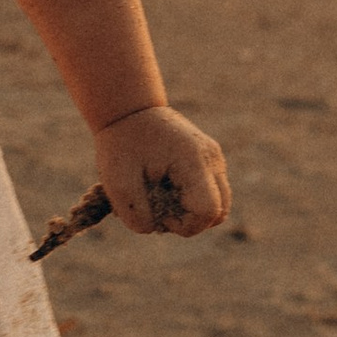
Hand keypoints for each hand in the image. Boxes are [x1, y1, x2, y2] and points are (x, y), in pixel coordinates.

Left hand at [93, 102, 228, 237]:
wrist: (128, 109)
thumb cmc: (121, 143)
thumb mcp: (117, 182)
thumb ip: (137, 215)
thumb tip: (156, 228)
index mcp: (194, 161)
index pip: (207, 212)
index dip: (183, 224)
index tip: (156, 209)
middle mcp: (212, 159)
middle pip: (218, 213)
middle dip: (187, 220)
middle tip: (157, 203)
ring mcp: (214, 159)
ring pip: (217, 206)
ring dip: (189, 211)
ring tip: (161, 195)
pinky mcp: (209, 160)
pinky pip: (209, 193)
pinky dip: (189, 199)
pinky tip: (165, 186)